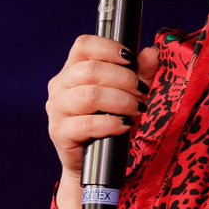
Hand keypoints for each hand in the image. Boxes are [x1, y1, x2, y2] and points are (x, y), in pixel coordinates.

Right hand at [46, 35, 158, 208]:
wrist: (93, 163)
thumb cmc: (109, 124)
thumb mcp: (129, 95)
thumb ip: (140, 73)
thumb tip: (151, 52)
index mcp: (72, 70)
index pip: (83, 45)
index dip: (108, 47)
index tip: (131, 59)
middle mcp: (60, 86)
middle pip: (90, 69)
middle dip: (123, 79)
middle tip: (141, 93)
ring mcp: (56, 109)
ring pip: (90, 94)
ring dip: (120, 100)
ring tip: (136, 109)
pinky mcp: (59, 132)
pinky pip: (87, 123)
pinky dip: (111, 123)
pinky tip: (124, 126)